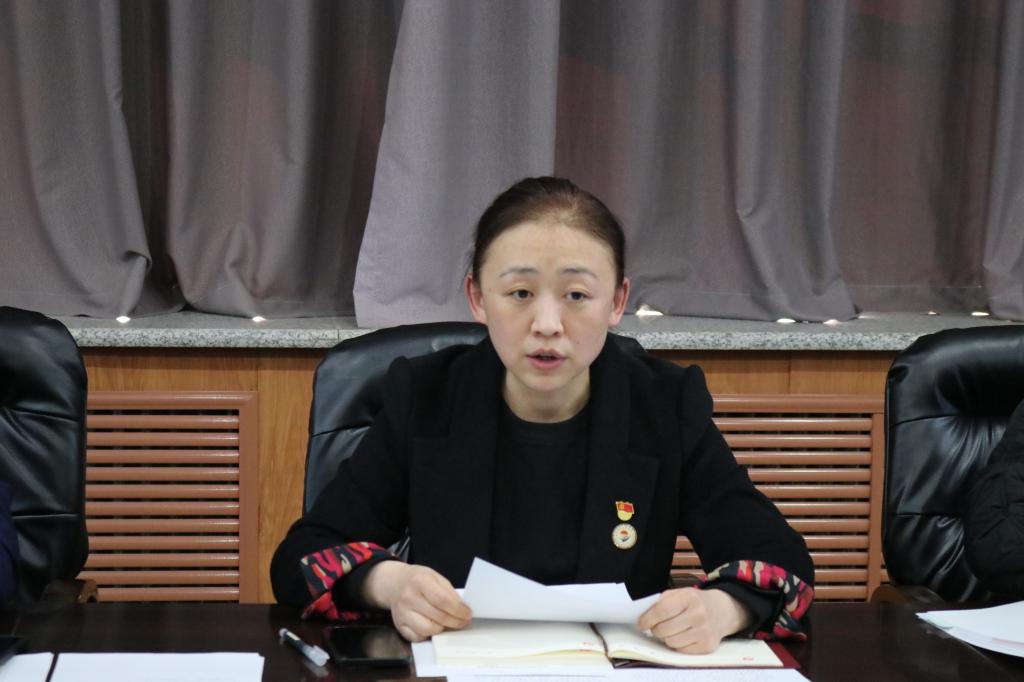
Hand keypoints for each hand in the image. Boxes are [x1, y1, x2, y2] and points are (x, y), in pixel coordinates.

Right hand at [361, 561, 471, 641]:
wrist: (394, 583)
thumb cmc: (418, 579)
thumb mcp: (435, 577)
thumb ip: (449, 592)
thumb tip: (463, 610)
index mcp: (420, 581)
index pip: (443, 601)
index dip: (458, 610)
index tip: (468, 614)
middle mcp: (408, 598)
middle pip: (438, 617)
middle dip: (455, 622)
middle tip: (463, 622)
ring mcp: (402, 613)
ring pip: (428, 630)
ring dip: (442, 629)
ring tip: (448, 624)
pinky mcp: (398, 626)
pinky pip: (417, 637)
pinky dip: (428, 635)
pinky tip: (432, 626)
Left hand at [637, 587, 752, 653]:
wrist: (723, 610)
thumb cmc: (696, 601)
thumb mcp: (680, 593)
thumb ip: (661, 601)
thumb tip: (644, 616)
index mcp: (689, 597)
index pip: (661, 611)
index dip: (647, 619)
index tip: (641, 623)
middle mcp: (698, 615)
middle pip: (664, 630)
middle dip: (656, 629)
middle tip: (658, 626)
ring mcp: (704, 632)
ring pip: (671, 642)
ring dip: (666, 638)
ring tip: (672, 630)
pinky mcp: (707, 646)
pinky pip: (681, 651)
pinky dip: (678, 644)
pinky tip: (683, 636)